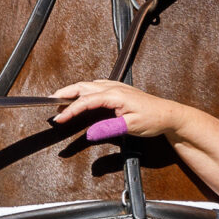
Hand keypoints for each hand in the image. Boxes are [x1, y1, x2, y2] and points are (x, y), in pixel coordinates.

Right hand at [48, 80, 187, 144]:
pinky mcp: (119, 91)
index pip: (86, 101)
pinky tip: (81, 95)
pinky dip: (84, 90)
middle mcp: (114, 88)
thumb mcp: (131, 127)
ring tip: (60, 100)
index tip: (58, 118)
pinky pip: (97, 87)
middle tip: (50, 101)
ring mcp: (117, 87)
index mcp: (115, 95)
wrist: (169, 114)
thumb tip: (90, 133)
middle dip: (65, 93)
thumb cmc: (153, 119)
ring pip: (89, 85)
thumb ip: (109, 128)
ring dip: (73, 91)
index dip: (70, 110)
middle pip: (83, 87)